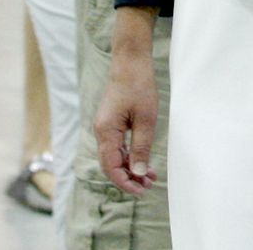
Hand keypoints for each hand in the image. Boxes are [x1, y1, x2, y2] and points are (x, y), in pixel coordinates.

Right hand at [95, 52, 160, 195]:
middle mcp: (101, 131)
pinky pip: (118, 145)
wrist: (131, 60)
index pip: (110, 166)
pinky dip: (130, 156)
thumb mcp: (145, 119)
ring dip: (131, 168)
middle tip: (149, 187)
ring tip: (151, 178)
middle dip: (129, 178)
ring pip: (115, 156)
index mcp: (106, 131)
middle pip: (111, 164)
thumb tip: (139, 173)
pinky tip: (144, 161)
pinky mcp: (111, 122)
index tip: (141, 191)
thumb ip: (141, 148)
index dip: (125, 182)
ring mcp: (105, 126)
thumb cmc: (138, 86)